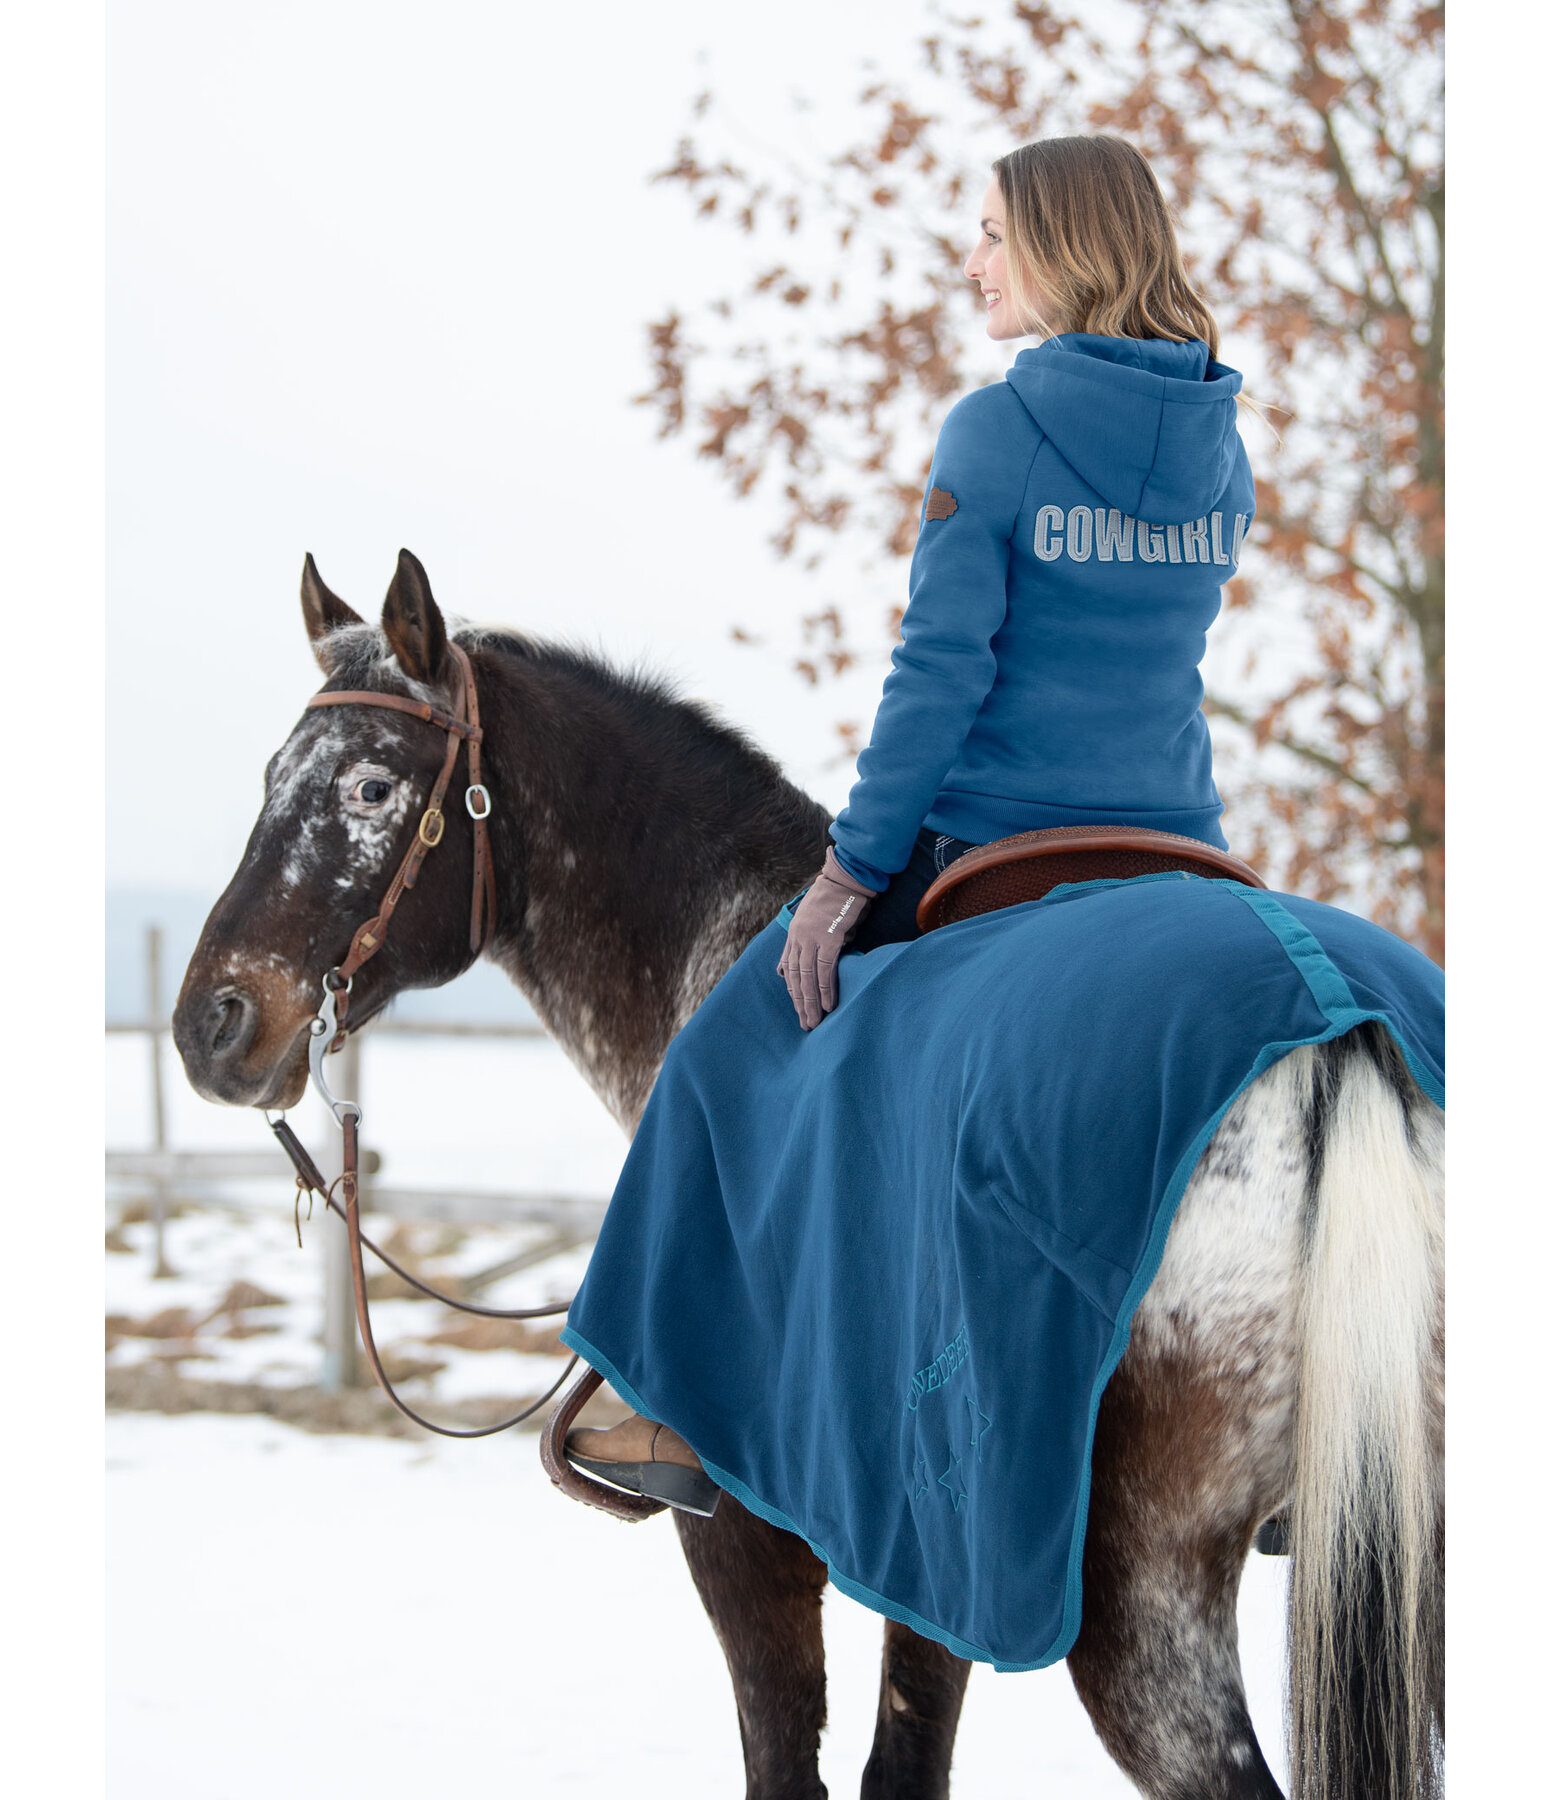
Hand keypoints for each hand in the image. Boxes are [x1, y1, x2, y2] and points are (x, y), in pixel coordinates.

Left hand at [776, 847, 877, 1029]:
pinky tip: (828, 1005)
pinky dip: (826, 989)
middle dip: (800, 1003)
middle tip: (805, 1024)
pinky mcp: (830, 937)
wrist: (847, 879)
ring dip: (811, 1002)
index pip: (789, 967)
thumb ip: (811, 940)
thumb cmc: (837, 899)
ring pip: (808, 977)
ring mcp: (813, 937)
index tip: (798, 1008)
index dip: (793, 990)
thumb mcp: (816, 920)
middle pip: (796, 977)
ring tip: (814, 1021)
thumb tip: (810, 960)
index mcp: (795, 933)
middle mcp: (799, 937)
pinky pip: (825, 969)